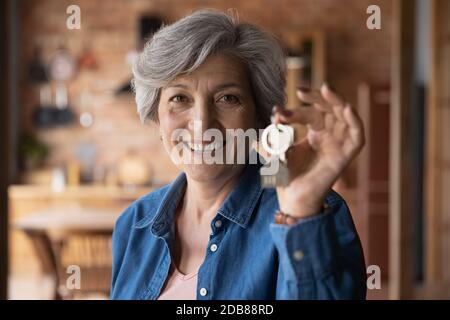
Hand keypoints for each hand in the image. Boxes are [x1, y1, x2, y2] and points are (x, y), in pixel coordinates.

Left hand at [257, 83, 364, 217]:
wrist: (292, 199)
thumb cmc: (286, 176)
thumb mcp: (275, 150)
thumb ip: (272, 136)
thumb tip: (271, 115)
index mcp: (315, 134)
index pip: (310, 113)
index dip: (296, 109)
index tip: (278, 112)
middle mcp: (329, 137)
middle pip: (330, 109)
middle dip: (318, 97)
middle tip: (302, 91)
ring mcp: (338, 145)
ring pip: (345, 117)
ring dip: (338, 101)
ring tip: (326, 89)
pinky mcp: (345, 157)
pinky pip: (357, 137)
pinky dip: (355, 122)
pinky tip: (347, 109)